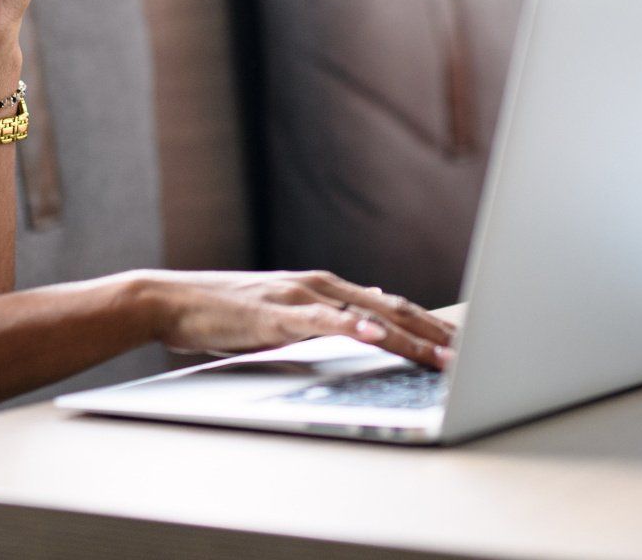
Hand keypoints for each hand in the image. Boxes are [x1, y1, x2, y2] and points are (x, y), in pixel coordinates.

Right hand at [127, 269, 455, 368]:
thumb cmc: (223, 313)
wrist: (170, 300)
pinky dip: (352, 327)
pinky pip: (321, 321)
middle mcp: (318, 286)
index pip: (389, 305)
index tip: (462, 342)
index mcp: (322, 288)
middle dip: (434, 332)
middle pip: (390, 308)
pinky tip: (376, 335)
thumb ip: (324, 315)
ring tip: (441, 355)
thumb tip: (367, 318)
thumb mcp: (283, 315)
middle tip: (471, 354)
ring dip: (409, 336)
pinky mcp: (274, 313)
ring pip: (366, 315)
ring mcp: (298, 297)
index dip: (429, 323)